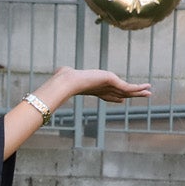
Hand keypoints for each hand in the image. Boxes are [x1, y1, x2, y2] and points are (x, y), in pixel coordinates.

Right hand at [3, 67, 150, 155]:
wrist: (64, 82)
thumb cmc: (59, 88)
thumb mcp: (57, 93)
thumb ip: (51, 97)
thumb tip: (34, 105)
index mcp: (92, 86)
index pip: (106, 91)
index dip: (115, 95)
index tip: (121, 99)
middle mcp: (101, 83)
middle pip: (119, 89)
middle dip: (130, 91)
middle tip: (142, 92)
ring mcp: (107, 81)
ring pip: (126, 88)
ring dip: (139, 90)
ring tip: (150, 91)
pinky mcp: (111, 80)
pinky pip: (128, 86)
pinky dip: (138, 88)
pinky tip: (147, 89)